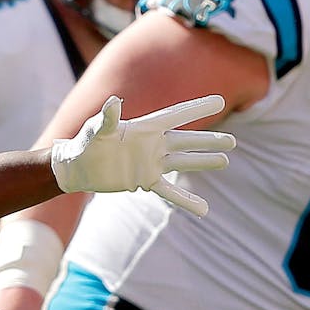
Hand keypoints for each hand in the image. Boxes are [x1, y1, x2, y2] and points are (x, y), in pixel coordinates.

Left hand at [50, 95, 233, 215]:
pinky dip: (185, 200)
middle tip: (232, 141)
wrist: (77, 167)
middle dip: (208, 141)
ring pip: (183, 162)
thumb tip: (114, 102)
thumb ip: (107, 118)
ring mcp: (150, 162)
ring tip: (225, 160)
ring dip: (203, 162)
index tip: (220, 99)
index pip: (176, 116)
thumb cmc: (84, 143)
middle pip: (186, 141)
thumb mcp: (95, 131)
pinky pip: (169, 191)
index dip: (198, 108)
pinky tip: (203, 209)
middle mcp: (152, 144)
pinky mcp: (144, 180)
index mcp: (144, 128)